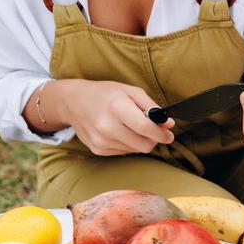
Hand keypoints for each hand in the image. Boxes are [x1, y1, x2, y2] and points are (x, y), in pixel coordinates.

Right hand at [48, 79, 176, 155]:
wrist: (74, 102)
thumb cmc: (106, 94)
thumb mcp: (131, 91)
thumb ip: (152, 107)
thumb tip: (168, 124)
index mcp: (117, 108)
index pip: (145, 128)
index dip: (162, 134)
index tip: (169, 135)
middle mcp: (107, 126)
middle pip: (143, 144)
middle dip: (153, 139)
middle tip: (153, 131)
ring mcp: (100, 140)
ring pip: (135, 150)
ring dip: (140, 141)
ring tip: (131, 126)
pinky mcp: (97, 149)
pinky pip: (124, 152)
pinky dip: (128, 144)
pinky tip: (120, 132)